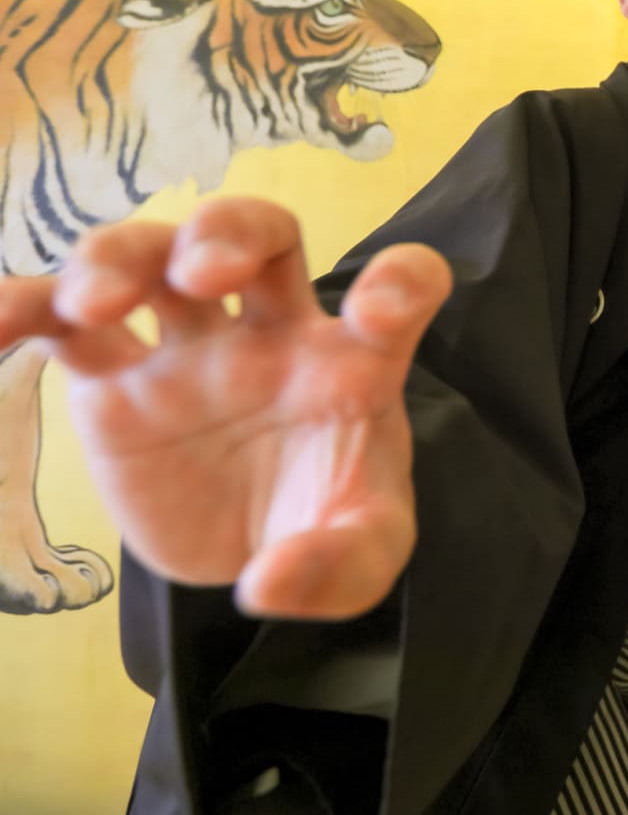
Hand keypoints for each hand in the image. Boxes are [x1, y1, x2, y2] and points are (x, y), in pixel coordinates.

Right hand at [0, 198, 450, 619]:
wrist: (256, 555)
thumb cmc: (324, 527)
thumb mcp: (362, 558)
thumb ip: (338, 567)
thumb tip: (270, 583)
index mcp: (356, 361)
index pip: (399, 287)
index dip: (400, 280)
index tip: (380, 310)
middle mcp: (273, 335)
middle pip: (260, 232)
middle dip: (230, 230)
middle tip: (206, 276)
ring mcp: (190, 351)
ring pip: (153, 256)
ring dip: (119, 257)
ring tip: (95, 305)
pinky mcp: (115, 384)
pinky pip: (63, 325)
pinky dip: (26, 307)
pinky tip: (1, 322)